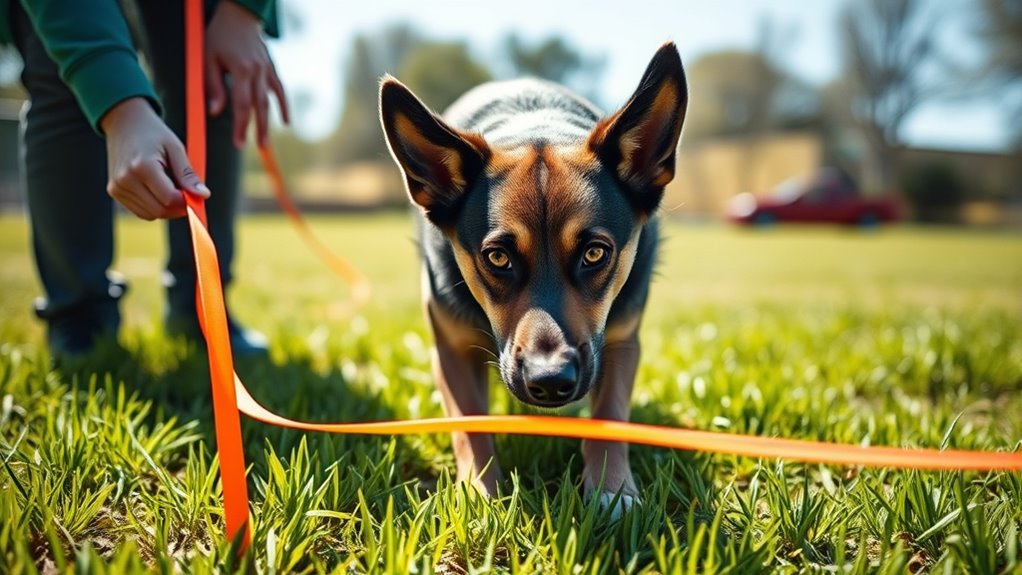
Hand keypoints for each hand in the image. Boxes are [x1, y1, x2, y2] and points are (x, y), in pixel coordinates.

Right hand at [100, 98, 209, 219]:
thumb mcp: (175, 148)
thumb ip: (188, 175)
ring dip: (166, 208)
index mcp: (142, 166)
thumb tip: (204, 195)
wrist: (124, 123)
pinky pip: (140, 211)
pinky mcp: (114, 191)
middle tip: (187, 194)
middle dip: (178, 208)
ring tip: (171, 187)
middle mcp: (125, 179)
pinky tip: (158, 190)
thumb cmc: (153, 133)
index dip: (186, 201)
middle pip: (160, 210)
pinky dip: (153, 207)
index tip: (196, 195)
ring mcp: (117, 187)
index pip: (169, 198)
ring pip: (150, 215)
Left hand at [205, 0, 289, 147]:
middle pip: (259, 107)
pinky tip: (286, 122)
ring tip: (266, 144)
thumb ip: (214, 86)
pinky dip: (284, 106)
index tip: (238, 144)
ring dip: (269, 124)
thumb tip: (216, 112)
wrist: (240, 15)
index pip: (242, 105)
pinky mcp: (271, 68)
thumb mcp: (209, 58)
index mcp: (242, 70)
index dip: (241, 127)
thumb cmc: (220, 35)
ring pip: (269, 102)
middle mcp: (258, 72)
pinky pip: (280, 90)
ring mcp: (267, 71)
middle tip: (255, 149)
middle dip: (256, 130)